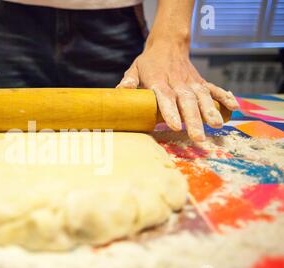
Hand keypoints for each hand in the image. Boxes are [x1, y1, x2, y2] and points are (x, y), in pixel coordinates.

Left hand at [117, 43, 238, 141]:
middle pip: (186, 102)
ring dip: (210, 111)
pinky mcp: (201, 82)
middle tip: (198, 137)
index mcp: (159, 81)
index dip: (170, 111)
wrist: (168, 44)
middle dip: (193, 120)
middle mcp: (177, 82)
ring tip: (216, 126)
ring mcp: (191, 82)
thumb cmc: (148, 63)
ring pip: (202, 97)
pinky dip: (224, 98)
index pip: (165, 97)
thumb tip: (121, 91)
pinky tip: (234, 109)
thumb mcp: (135, 69)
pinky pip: (214, 89)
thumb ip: (129, 81)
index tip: (174, 126)